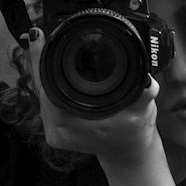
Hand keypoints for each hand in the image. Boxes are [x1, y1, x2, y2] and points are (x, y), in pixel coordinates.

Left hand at [28, 29, 161, 166]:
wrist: (127, 151)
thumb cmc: (134, 130)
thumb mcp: (143, 110)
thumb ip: (144, 95)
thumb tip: (147, 82)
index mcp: (75, 126)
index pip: (49, 88)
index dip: (41, 61)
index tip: (37, 37)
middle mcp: (60, 132)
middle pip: (41, 88)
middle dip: (40, 60)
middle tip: (38, 34)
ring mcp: (54, 133)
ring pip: (41, 94)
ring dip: (42, 71)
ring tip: (42, 45)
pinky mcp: (53, 133)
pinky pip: (45, 102)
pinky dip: (47, 84)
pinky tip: (48, 68)